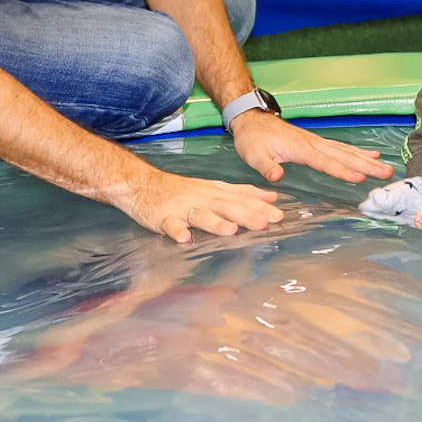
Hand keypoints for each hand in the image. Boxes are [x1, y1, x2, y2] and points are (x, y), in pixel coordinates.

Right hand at [124, 166, 282, 243]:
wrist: (142, 183)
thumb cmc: (181, 190)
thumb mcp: (214, 187)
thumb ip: (242, 193)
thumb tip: (272, 197)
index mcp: (215, 192)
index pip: (241, 198)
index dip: (260, 206)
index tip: (279, 215)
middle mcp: (202, 198)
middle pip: (227, 206)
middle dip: (246, 214)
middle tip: (265, 222)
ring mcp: (182, 207)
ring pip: (201, 214)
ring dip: (215, 222)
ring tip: (231, 230)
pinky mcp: (162, 217)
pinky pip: (170, 225)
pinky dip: (176, 230)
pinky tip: (184, 238)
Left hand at [230, 109, 392, 184]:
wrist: (252, 118)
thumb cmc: (252, 138)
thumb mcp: (253, 154)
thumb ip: (266, 166)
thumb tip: (277, 177)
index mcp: (300, 148)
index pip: (325, 162)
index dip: (343, 170)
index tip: (360, 177)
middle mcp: (313, 143)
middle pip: (344, 155)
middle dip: (367, 164)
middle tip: (387, 172)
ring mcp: (317, 142)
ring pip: (347, 150)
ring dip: (367, 159)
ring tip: (386, 167)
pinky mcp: (317, 142)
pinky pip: (342, 147)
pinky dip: (358, 151)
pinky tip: (372, 155)